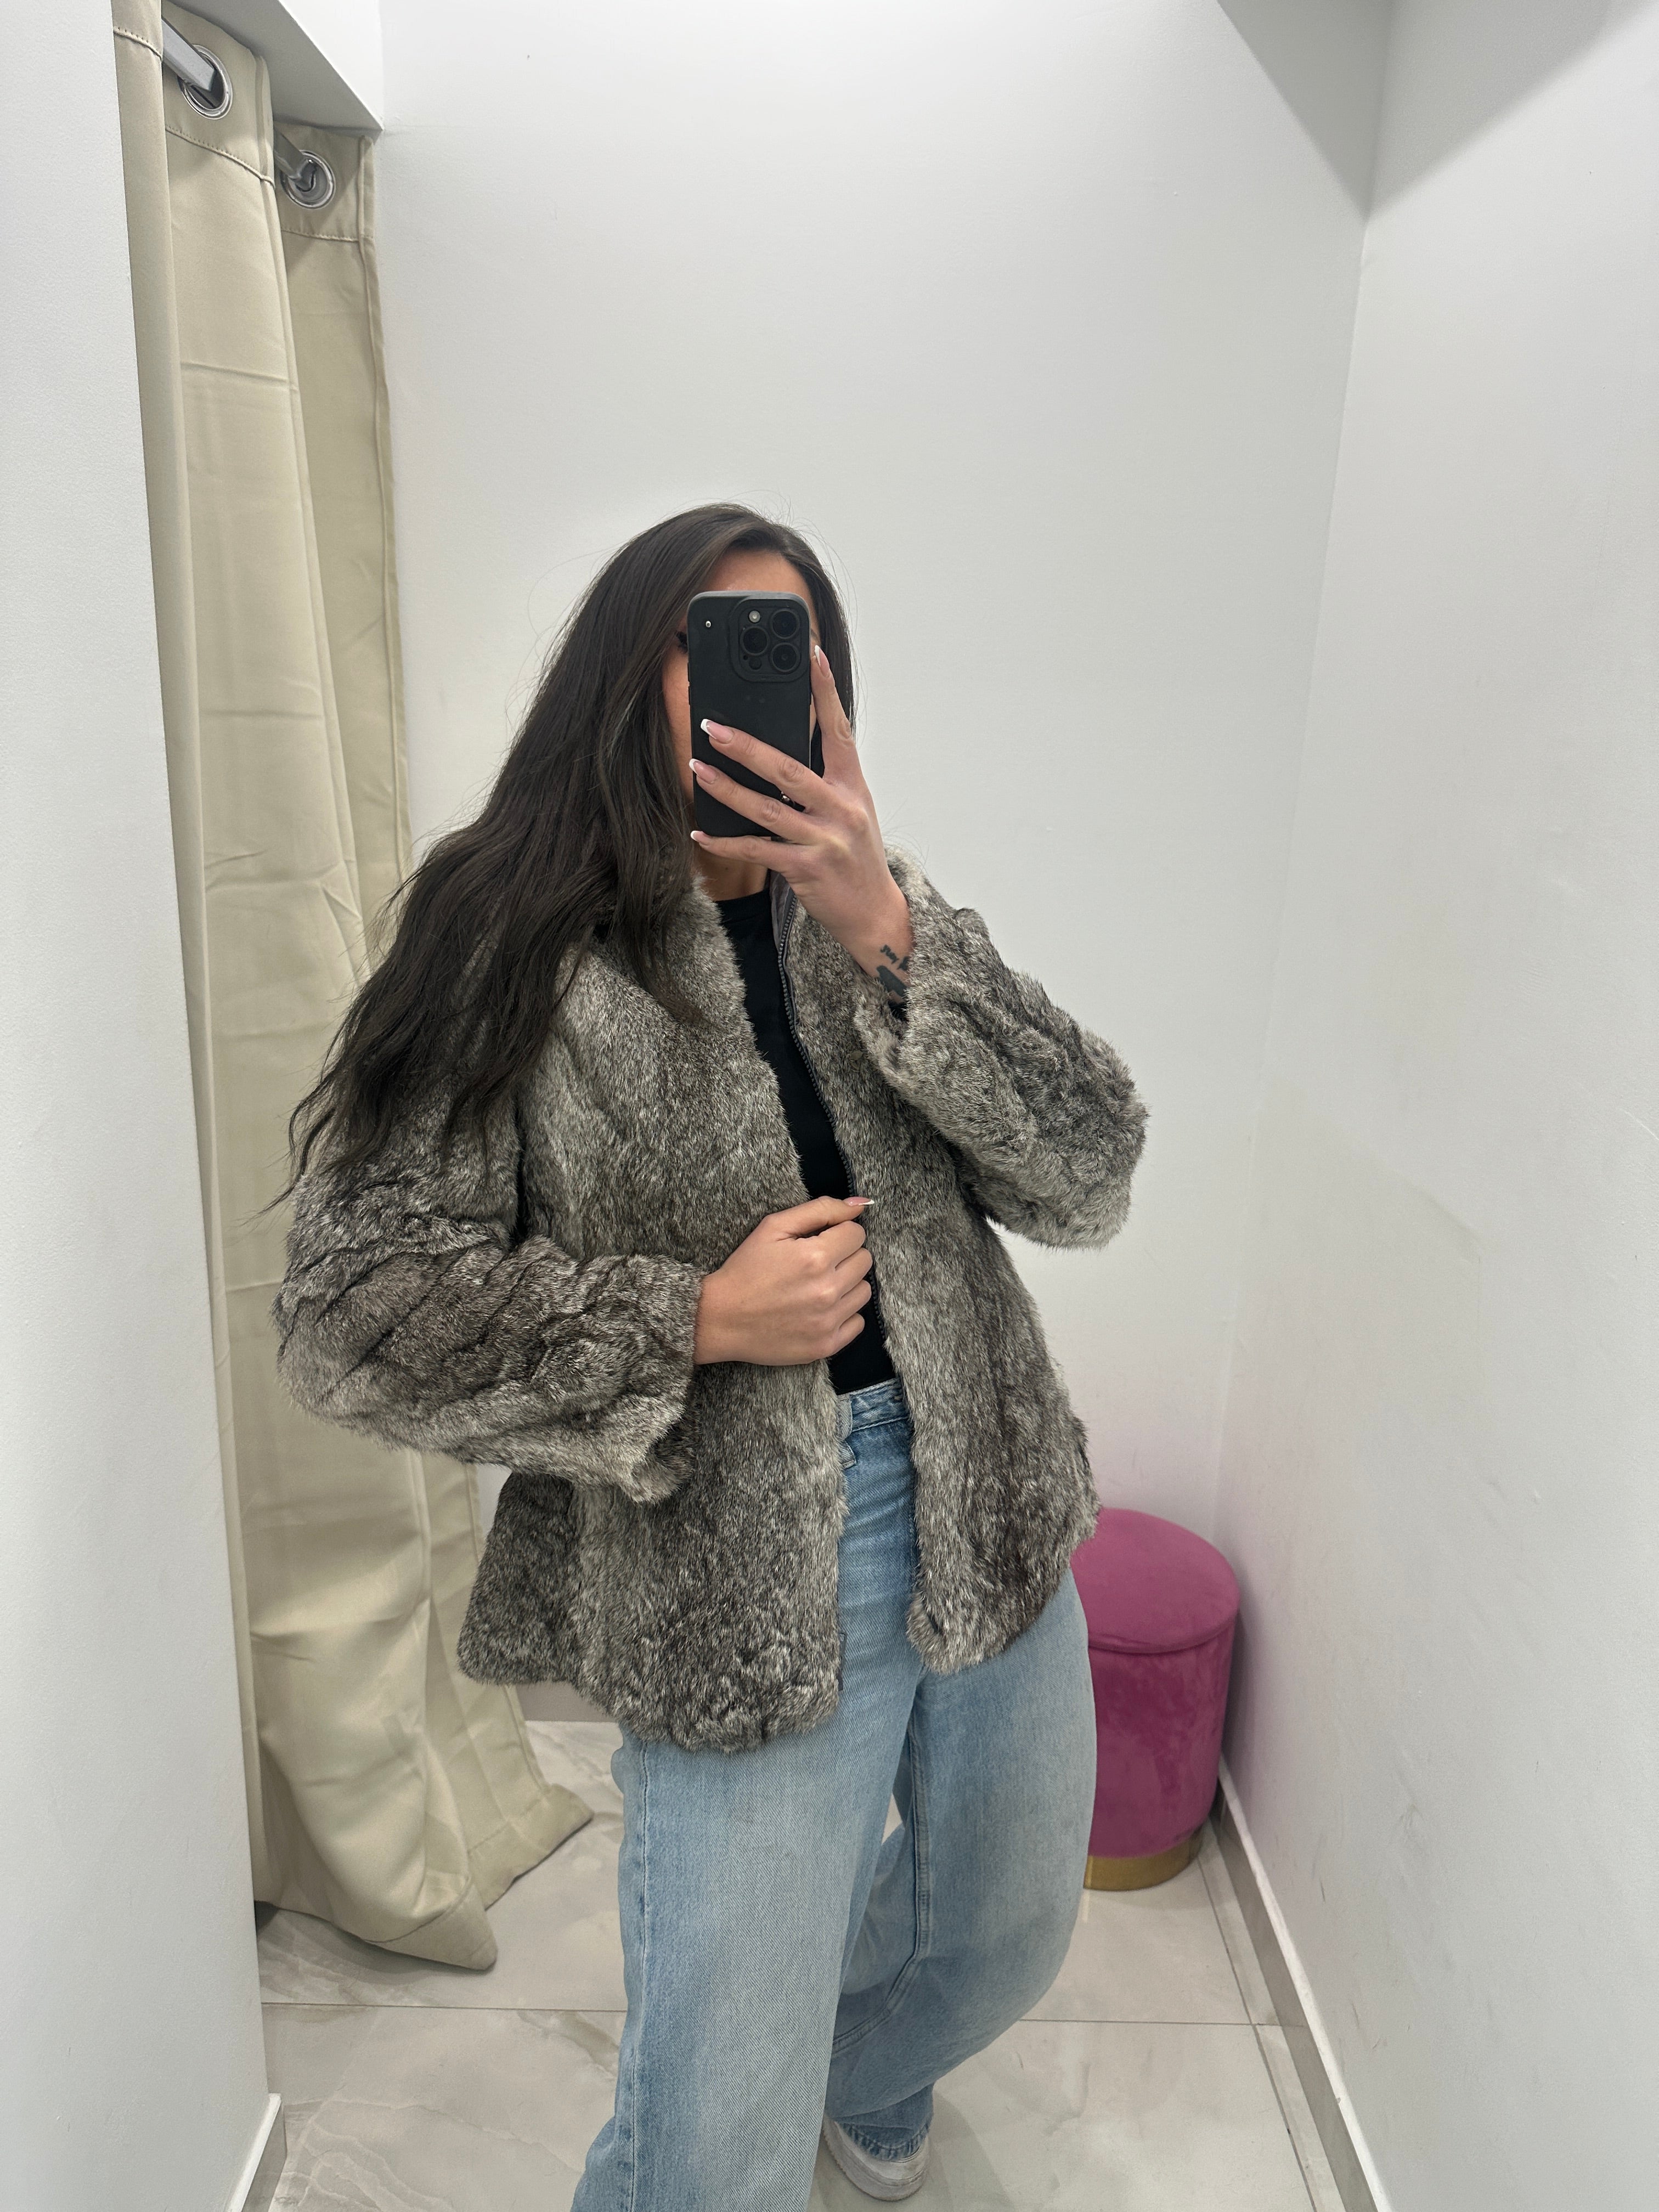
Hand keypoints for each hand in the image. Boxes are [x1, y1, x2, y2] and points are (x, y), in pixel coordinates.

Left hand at [689, 645, 914, 996]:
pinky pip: (757, 850)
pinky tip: (701, 833)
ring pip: (766, 809)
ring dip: (726, 789)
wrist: (875, 914)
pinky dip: (726, 842)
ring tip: (696, 768)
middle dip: (747, 746)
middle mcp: (841, 808)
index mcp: (853, 786)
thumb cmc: (855, 857)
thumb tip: (779, 752)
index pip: (838, 729)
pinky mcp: (806, 869)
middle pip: (788, 769)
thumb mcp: (851, 811)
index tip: (811, 653)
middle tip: (713, 726)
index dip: (825, 690)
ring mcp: (824, 840)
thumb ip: (824, 781)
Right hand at [693, 1195, 873, 1364]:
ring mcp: (828, 1320)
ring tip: (818, 1285)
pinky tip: (820, 1309)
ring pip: (864, 1291)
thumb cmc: (746, 1269)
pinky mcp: (826, 1345)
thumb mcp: (774, 1227)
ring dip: (847, 1284)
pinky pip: (858, 1322)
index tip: (820, 1241)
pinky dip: (844, 1314)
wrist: (721, 1318)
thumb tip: (861, 1204)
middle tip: (817, 1263)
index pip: (856, 1234)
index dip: (838, 1233)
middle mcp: (827, 1290)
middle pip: (864, 1261)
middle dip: (844, 1256)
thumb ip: (821, 1209)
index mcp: (816, 1256)